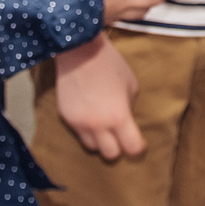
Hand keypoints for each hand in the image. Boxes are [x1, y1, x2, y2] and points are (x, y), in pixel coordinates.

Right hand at [54, 36, 144, 160]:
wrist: (79, 50)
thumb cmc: (110, 64)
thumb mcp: (131, 85)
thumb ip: (129, 107)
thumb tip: (125, 121)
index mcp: (118, 116)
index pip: (131, 148)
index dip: (137, 147)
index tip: (139, 142)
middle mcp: (98, 125)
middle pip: (110, 155)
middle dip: (119, 148)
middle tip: (121, 137)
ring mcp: (79, 123)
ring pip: (92, 147)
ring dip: (101, 141)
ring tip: (104, 129)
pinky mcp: (66, 117)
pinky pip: (78, 134)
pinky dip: (87, 130)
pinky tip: (91, 118)